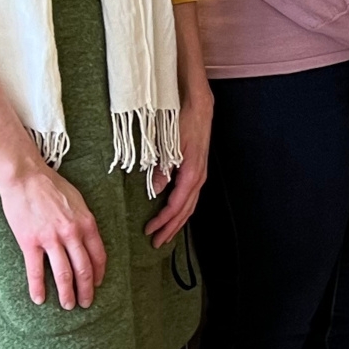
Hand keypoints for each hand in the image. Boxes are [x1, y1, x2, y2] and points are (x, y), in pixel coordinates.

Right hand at [0, 162, 106, 309]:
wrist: (26, 176)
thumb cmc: (52, 186)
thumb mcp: (78, 201)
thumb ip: (84, 222)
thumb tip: (88, 239)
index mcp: (86, 223)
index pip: (98, 255)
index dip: (99, 273)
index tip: (97, 284)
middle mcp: (72, 233)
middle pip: (83, 268)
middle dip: (86, 289)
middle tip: (85, 303)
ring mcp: (51, 238)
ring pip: (63, 273)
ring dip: (67, 293)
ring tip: (68, 306)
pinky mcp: (30, 242)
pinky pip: (35, 271)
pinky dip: (38, 287)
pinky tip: (39, 299)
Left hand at [145, 74, 211, 247]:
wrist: (199, 105)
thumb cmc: (185, 122)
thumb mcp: (169, 145)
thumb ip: (163, 169)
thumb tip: (155, 191)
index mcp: (192, 174)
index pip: (177, 205)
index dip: (163, 221)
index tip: (149, 231)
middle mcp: (198, 178)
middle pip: (186, 211)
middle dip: (171, 228)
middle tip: (156, 243)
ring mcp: (199, 174)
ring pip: (189, 206)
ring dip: (177, 222)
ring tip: (164, 234)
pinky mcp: (196, 169)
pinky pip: (190, 196)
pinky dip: (181, 209)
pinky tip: (173, 212)